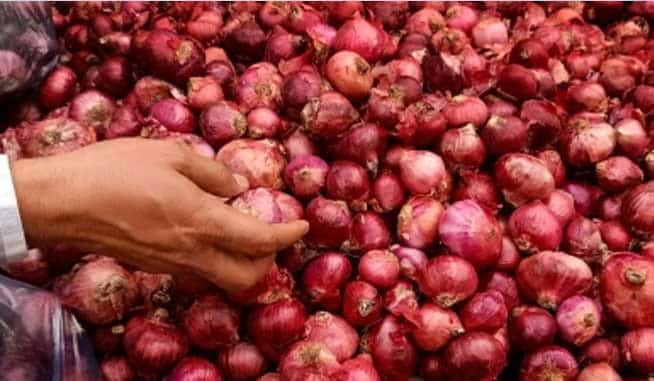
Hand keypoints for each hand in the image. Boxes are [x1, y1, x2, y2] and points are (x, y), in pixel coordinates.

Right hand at [10, 138, 307, 291]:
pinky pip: (198, 273)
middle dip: (268, 262)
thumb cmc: (114, 171)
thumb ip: (212, 173)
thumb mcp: (170, 154)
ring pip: (223, 280)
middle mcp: (191, 252)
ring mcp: (172, 265)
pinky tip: (207, 234)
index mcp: (201, 221)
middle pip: (247, 278)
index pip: (260, 241)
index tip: (301, 225)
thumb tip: (238, 187)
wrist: (62, 202)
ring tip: (243, 233)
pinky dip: (215, 260)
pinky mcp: (155, 267)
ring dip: (242, 263)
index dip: (288, 235)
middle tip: (272, 235)